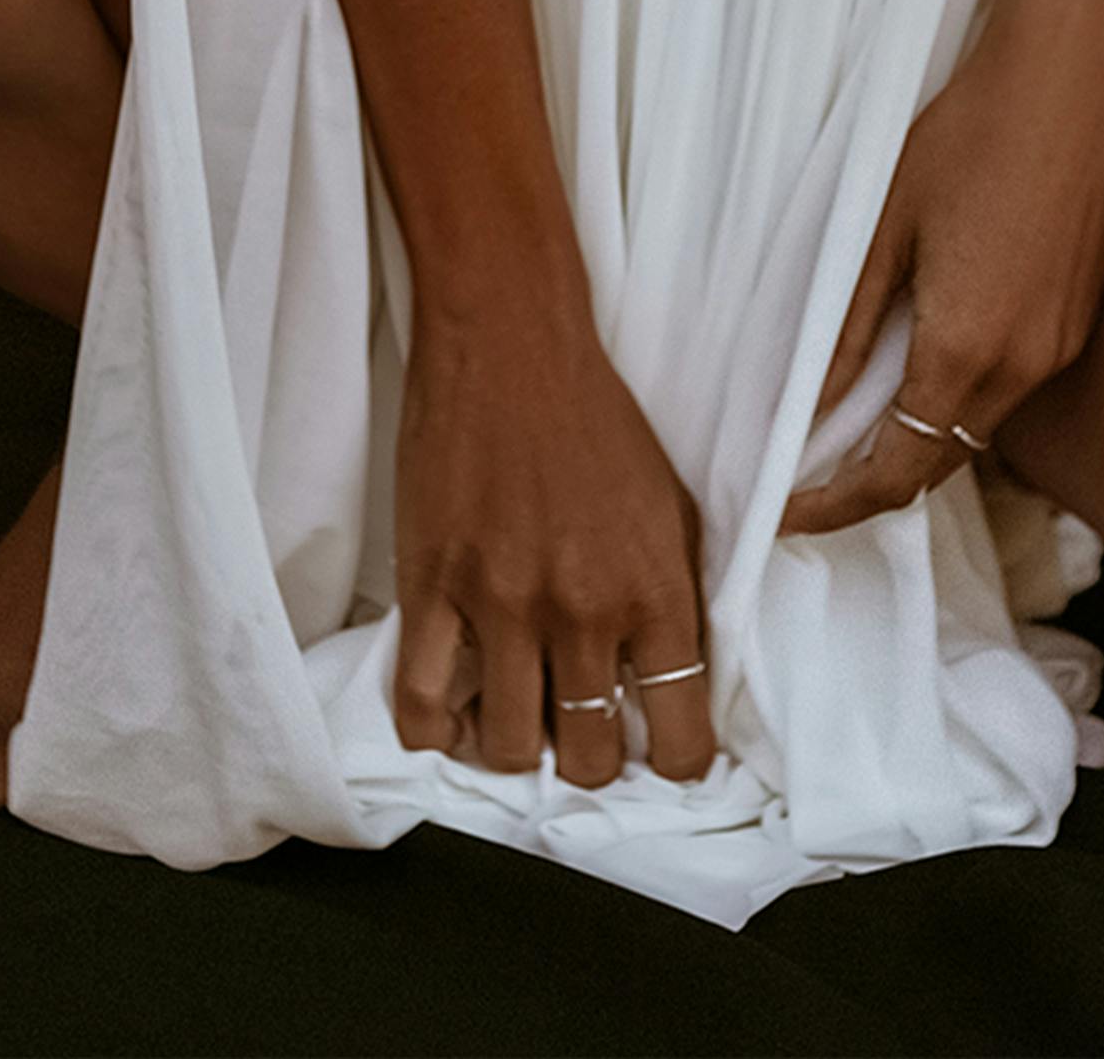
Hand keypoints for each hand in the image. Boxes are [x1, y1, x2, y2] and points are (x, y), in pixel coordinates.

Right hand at [390, 288, 718, 785]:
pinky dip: (437, 732)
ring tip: (516, 715)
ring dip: (515, 748)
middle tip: (577, 727)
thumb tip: (680, 682)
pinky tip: (454, 713)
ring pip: (509, 750)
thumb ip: (681, 599)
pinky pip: (421, 707)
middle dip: (588, 757)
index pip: (682, 740)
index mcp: (655, 591)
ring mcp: (502, 605)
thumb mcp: (673, 507)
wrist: (511, 344)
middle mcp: (583, 611)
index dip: (674, 759)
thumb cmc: (596, 419)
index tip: (658, 748)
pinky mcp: (432, 588)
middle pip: (589, 760)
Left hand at [779, 0, 1103, 538]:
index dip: (835, 505)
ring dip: (918, 440)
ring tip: (852, 420)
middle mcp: (1024, 367)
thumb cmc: (973, 130)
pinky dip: (959, 398)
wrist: (1076, 73)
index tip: (784, 514)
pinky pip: (1009, 388)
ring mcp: (1060, 345)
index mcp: (967, 350)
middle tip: (808, 476)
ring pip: (976, 430)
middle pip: (938, 464)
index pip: (894, 473)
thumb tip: (807, 408)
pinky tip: (921, 359)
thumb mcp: (885, 225)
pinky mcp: (1077, 317)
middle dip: (872, 485)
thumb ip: (847, 328)